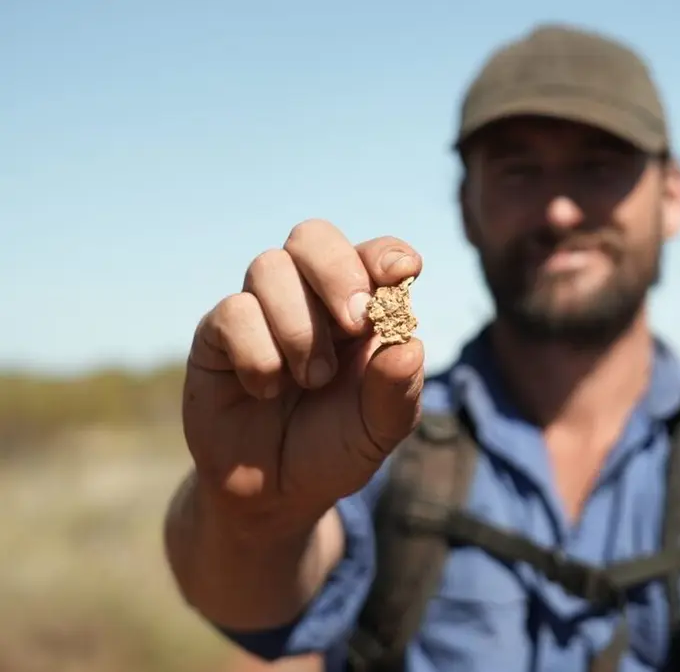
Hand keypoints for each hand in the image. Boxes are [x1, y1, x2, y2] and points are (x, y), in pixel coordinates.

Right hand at [183, 219, 424, 540]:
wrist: (276, 493)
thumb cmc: (335, 447)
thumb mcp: (380, 429)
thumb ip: (399, 390)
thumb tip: (411, 346)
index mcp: (361, 308)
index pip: (374, 254)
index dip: (385, 253)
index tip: (402, 272)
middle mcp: (310, 298)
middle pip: (313, 237)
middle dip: (337, 270)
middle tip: (355, 321)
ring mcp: (261, 310)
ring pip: (270, 265)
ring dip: (299, 325)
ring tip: (312, 379)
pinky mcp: (217, 334)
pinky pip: (233, 311)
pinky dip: (258, 352)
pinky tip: (266, 389)